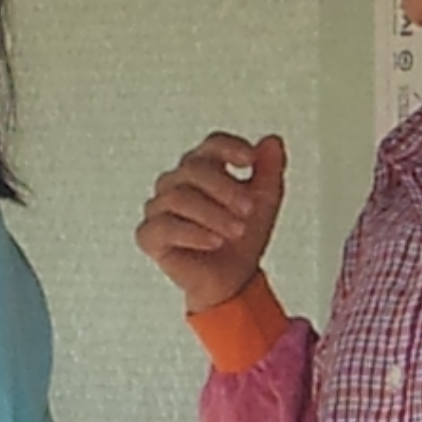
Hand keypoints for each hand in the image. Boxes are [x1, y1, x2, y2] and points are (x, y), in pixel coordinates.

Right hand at [137, 131, 286, 312]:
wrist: (233, 279)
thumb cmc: (242, 237)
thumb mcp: (265, 202)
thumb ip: (269, 171)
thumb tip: (272, 141)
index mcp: (204, 167)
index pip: (211, 145)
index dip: (229, 148)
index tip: (250, 159)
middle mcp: (177, 182)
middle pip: (193, 168)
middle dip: (225, 188)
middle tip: (249, 209)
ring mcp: (159, 207)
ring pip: (179, 198)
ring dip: (213, 214)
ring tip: (237, 231)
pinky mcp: (149, 235)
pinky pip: (164, 227)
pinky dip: (193, 234)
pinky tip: (215, 242)